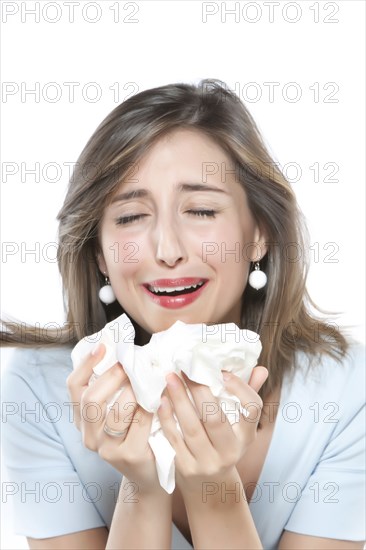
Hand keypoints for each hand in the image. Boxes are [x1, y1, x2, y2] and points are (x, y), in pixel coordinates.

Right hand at [66, 344, 161, 493]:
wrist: (151, 474)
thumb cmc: (137, 431)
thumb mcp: (120, 410)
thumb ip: (116, 388)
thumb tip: (126, 352)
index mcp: (83, 420)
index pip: (74, 387)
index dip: (86, 365)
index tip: (102, 347)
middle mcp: (89, 435)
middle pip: (91, 399)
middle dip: (113, 377)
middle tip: (130, 365)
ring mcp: (107, 449)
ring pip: (116, 412)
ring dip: (133, 392)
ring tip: (147, 382)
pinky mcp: (129, 455)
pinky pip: (140, 424)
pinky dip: (151, 407)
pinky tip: (160, 399)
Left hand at [157, 367, 267, 494]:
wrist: (209, 485)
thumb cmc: (224, 444)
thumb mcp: (240, 426)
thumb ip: (248, 396)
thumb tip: (261, 369)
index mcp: (246, 437)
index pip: (252, 410)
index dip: (240, 389)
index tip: (222, 373)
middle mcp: (230, 452)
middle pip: (215, 418)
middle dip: (199, 390)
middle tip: (185, 368)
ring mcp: (207, 462)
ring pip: (192, 428)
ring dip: (179, 400)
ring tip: (170, 378)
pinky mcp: (186, 467)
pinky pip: (174, 439)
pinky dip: (167, 418)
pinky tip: (162, 401)